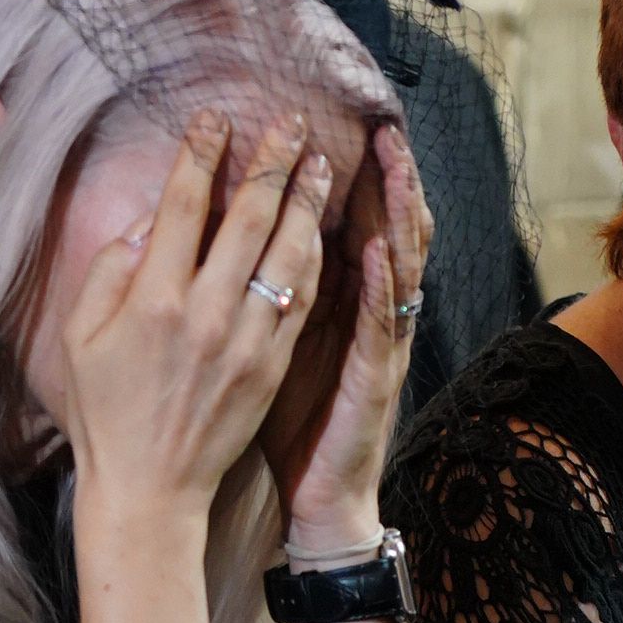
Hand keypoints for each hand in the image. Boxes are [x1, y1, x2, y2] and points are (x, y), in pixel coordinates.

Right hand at [61, 110, 328, 537]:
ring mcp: (247, 340)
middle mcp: (205, 312)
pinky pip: (302, 298)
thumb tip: (152, 221)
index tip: (216, 117)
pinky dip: (315, 258)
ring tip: (320, 162)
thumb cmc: (105, 411)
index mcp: (153, 299)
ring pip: (288, 252)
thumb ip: (109, 270)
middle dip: (272, 159)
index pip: (185, 204)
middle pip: (249, 216)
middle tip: (290, 120)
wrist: (149, 488)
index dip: (202, 152)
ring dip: (306, 200)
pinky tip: (320, 229)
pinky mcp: (272, 366)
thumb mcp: (80, 337)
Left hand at [262, 120, 431, 550]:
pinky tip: (376, 252)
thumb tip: (223, 238)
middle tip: (380, 123)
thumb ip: (262, 292)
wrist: (319, 499)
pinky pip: (381, 327)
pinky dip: (382, 287)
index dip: (352, 176)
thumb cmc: (290, 423)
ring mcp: (379, 345)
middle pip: (387, 230)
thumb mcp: (273, 344)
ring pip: (399, 266)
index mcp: (342, 301)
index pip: (352, 223)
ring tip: (391, 164)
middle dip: (386, 177)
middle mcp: (370, 313)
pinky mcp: (376, 380)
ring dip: (397, 214)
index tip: (334, 124)